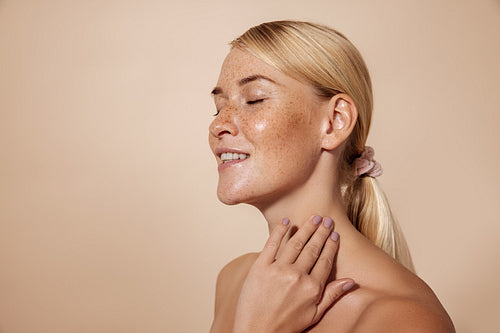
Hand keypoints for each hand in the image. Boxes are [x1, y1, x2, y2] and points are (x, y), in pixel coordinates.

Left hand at [232, 215, 354, 332]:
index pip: (325, 260)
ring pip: (295, 243)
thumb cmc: (287, 325)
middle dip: (321, 232)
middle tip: (327, 219)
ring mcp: (277, 270)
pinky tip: (286, 222)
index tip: (335, 234)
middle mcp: (296, 276)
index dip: (331, 245)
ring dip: (306, 228)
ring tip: (314, 218)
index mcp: (312, 288)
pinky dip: (279, 231)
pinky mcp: (260, 267)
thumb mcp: (314, 314)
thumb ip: (332, 295)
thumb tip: (352, 282)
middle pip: (312, 248)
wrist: (257, 332)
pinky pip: (271, 244)